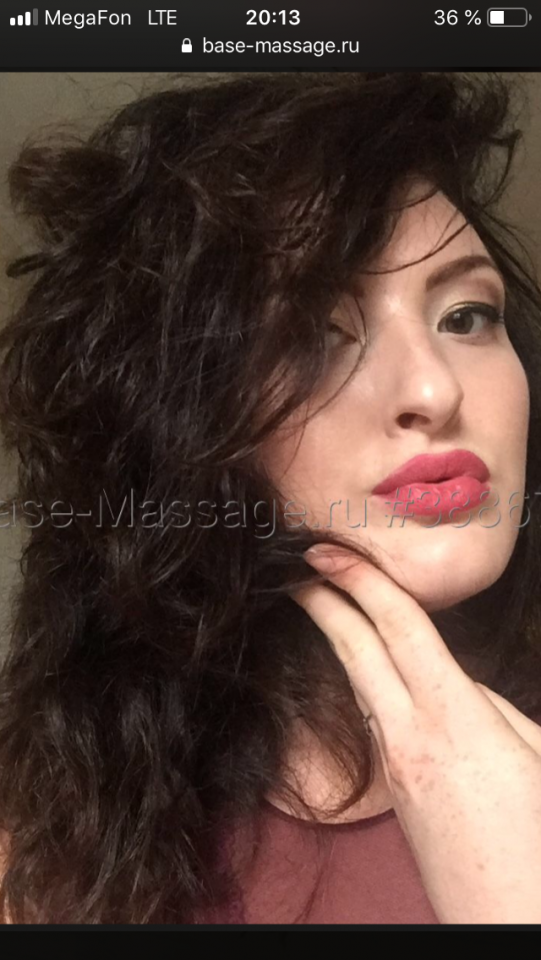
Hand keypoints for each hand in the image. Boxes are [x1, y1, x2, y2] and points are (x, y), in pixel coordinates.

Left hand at [292, 544, 540, 923]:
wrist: (509, 922)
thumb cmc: (540, 844)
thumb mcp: (537, 754)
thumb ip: (494, 709)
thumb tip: (459, 688)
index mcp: (454, 719)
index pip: (398, 629)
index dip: (361, 581)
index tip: (329, 551)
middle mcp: (411, 738)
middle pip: (356, 650)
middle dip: (325, 599)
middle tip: (302, 562)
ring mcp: (397, 768)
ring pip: (360, 682)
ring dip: (341, 636)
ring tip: (328, 602)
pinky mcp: (397, 792)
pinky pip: (376, 717)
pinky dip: (364, 677)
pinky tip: (367, 668)